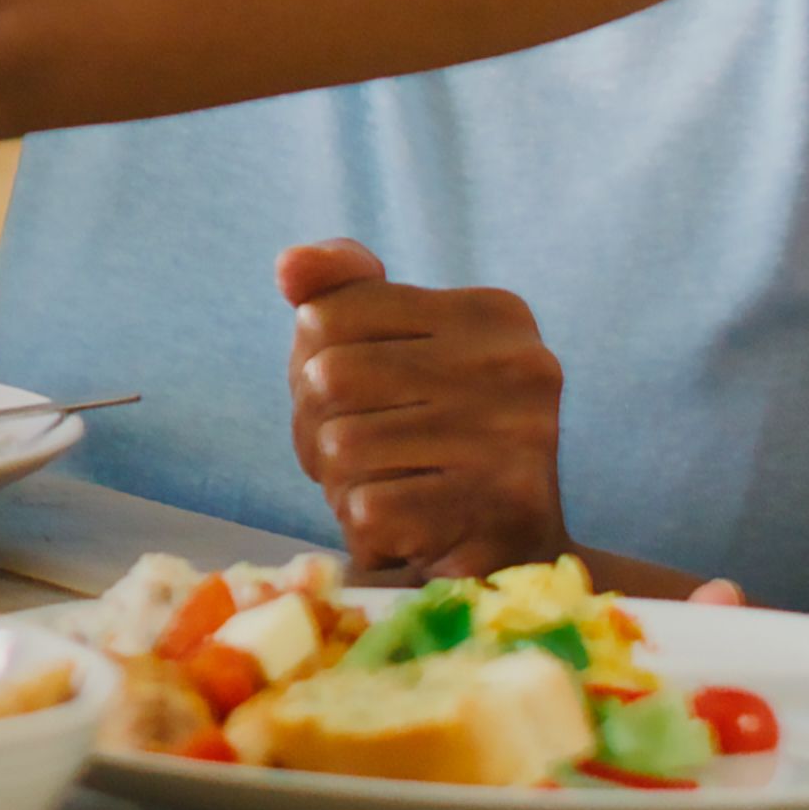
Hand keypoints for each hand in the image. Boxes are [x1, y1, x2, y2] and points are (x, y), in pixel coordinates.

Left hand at [280, 239, 572, 583]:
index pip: (327, 314)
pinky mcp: (500, 512)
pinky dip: (364, 526)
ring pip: (341, 445)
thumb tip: (290, 265)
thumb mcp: (396, 348)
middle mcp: (518, 366)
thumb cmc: (436, 432)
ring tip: (380, 487)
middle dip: (313, 425)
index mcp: (493, 313)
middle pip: (328, 378)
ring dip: (337, 480)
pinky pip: (367, 510)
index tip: (345, 395)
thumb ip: (342, 293)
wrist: (512, 544)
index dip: (309, 362)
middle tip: (349, 453)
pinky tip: (404, 527)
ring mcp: (515, 440)